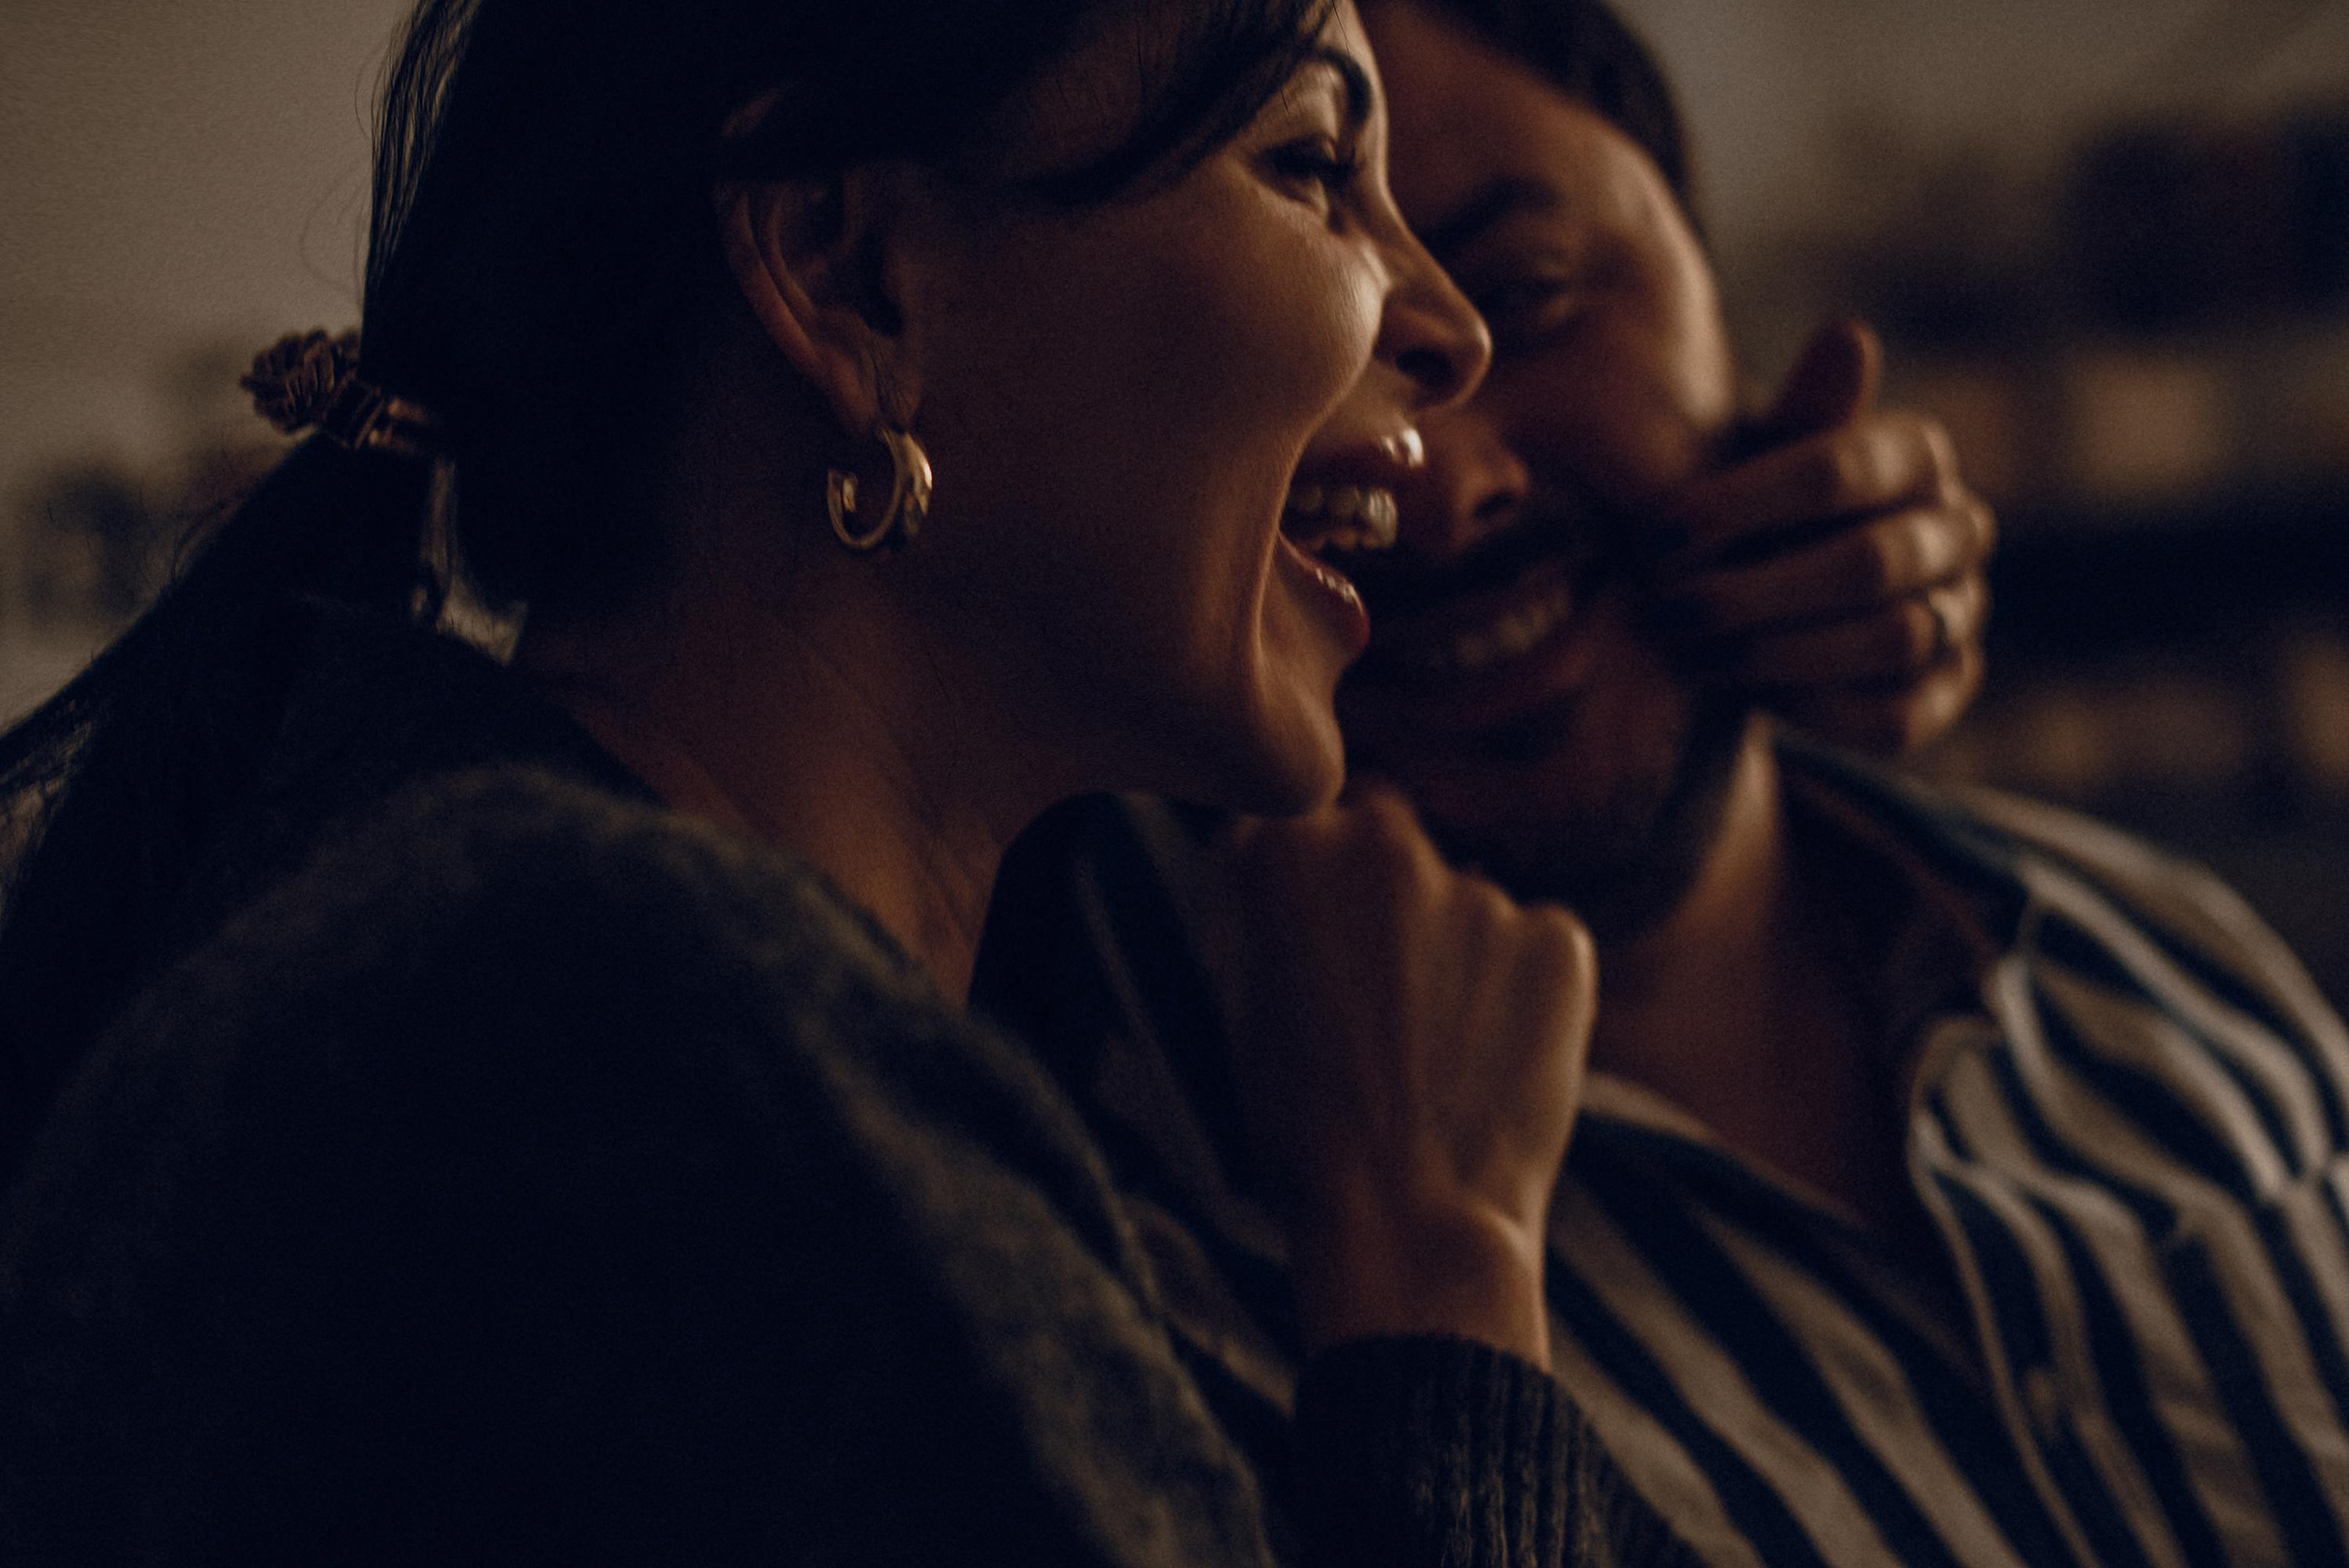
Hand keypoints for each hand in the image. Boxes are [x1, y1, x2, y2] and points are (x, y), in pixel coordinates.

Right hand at [1194, 779, 1595, 1367]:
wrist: (1403, 1220)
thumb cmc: (1301, 1124)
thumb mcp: (1245, 995)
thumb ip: (1273, 904)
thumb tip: (1297, 852)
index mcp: (1281, 846)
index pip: (1304, 820)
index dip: (1310, 885)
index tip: (1315, 947)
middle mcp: (1379, 841)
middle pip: (1387, 837)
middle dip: (1383, 894)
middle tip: (1381, 998)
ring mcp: (1476, 885)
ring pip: (1465, 899)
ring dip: (1455, 949)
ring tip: (1437, 1054)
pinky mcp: (1557, 934)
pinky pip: (1538, 939)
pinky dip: (1524, 986)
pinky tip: (1494, 1058)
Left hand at [1640, 319, 1993, 754]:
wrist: (1754, 595)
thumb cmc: (1745, 510)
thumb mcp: (1747, 459)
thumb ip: (1796, 413)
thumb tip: (1850, 336)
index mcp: (1914, 453)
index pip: (1841, 470)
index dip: (1741, 507)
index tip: (1651, 539)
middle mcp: (1958, 527)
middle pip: (1869, 564)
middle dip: (1752, 592)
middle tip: (1664, 611)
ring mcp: (1961, 610)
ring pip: (1891, 639)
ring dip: (1778, 651)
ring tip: (1691, 655)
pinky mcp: (1947, 689)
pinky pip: (1897, 715)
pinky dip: (1820, 709)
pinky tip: (1749, 697)